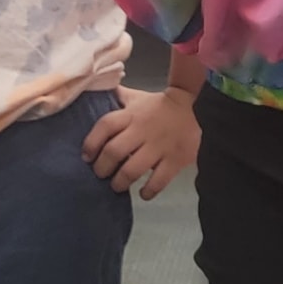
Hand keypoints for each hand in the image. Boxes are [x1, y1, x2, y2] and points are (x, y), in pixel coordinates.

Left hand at [82, 86, 199, 199]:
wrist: (195, 107)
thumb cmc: (159, 106)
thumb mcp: (137, 98)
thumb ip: (117, 98)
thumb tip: (94, 91)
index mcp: (131, 115)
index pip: (105, 126)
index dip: (91, 143)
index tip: (86, 157)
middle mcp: (142, 130)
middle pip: (114, 151)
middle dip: (102, 168)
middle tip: (101, 175)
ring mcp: (159, 146)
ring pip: (132, 169)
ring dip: (120, 182)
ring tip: (117, 185)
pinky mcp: (176, 159)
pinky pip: (159, 180)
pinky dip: (148, 190)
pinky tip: (143, 192)